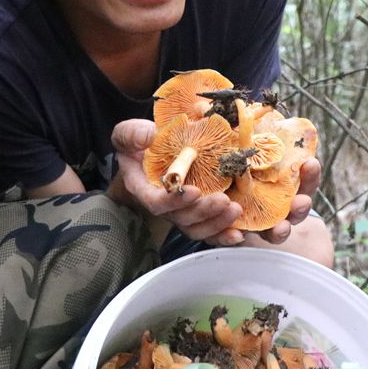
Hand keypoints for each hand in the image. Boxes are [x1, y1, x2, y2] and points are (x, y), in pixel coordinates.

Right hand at [108, 119, 245, 245]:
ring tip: (234, 210)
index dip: (174, 201)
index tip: (194, 191)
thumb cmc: (140, 143)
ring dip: (216, 223)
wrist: (154, 152)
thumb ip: (133, 133)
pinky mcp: (197, 214)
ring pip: (196, 227)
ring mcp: (181, 212)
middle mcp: (163, 205)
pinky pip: (209, 231)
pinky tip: (238, 234)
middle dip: (203, 211)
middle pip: (181, 218)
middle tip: (222, 200)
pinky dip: (223, 235)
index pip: (156, 202)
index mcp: (143, 188)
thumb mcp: (130, 133)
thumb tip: (148, 136)